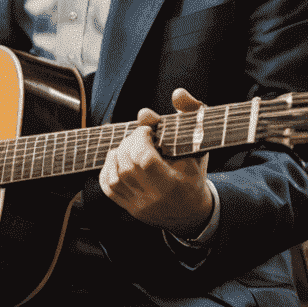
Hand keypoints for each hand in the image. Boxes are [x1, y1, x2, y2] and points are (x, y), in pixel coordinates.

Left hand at [99, 88, 212, 234]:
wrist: (192, 212)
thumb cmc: (196, 172)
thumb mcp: (199, 142)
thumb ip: (192, 114)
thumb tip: (177, 93)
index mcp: (175, 184)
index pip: (145, 161)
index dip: (140, 139)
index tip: (148, 129)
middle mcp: (155, 198)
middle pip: (127, 167)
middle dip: (129, 143)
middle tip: (139, 136)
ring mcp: (140, 205)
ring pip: (114, 178)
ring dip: (117, 154)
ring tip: (130, 146)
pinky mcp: (130, 208)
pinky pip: (108, 188)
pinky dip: (108, 168)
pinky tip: (118, 158)